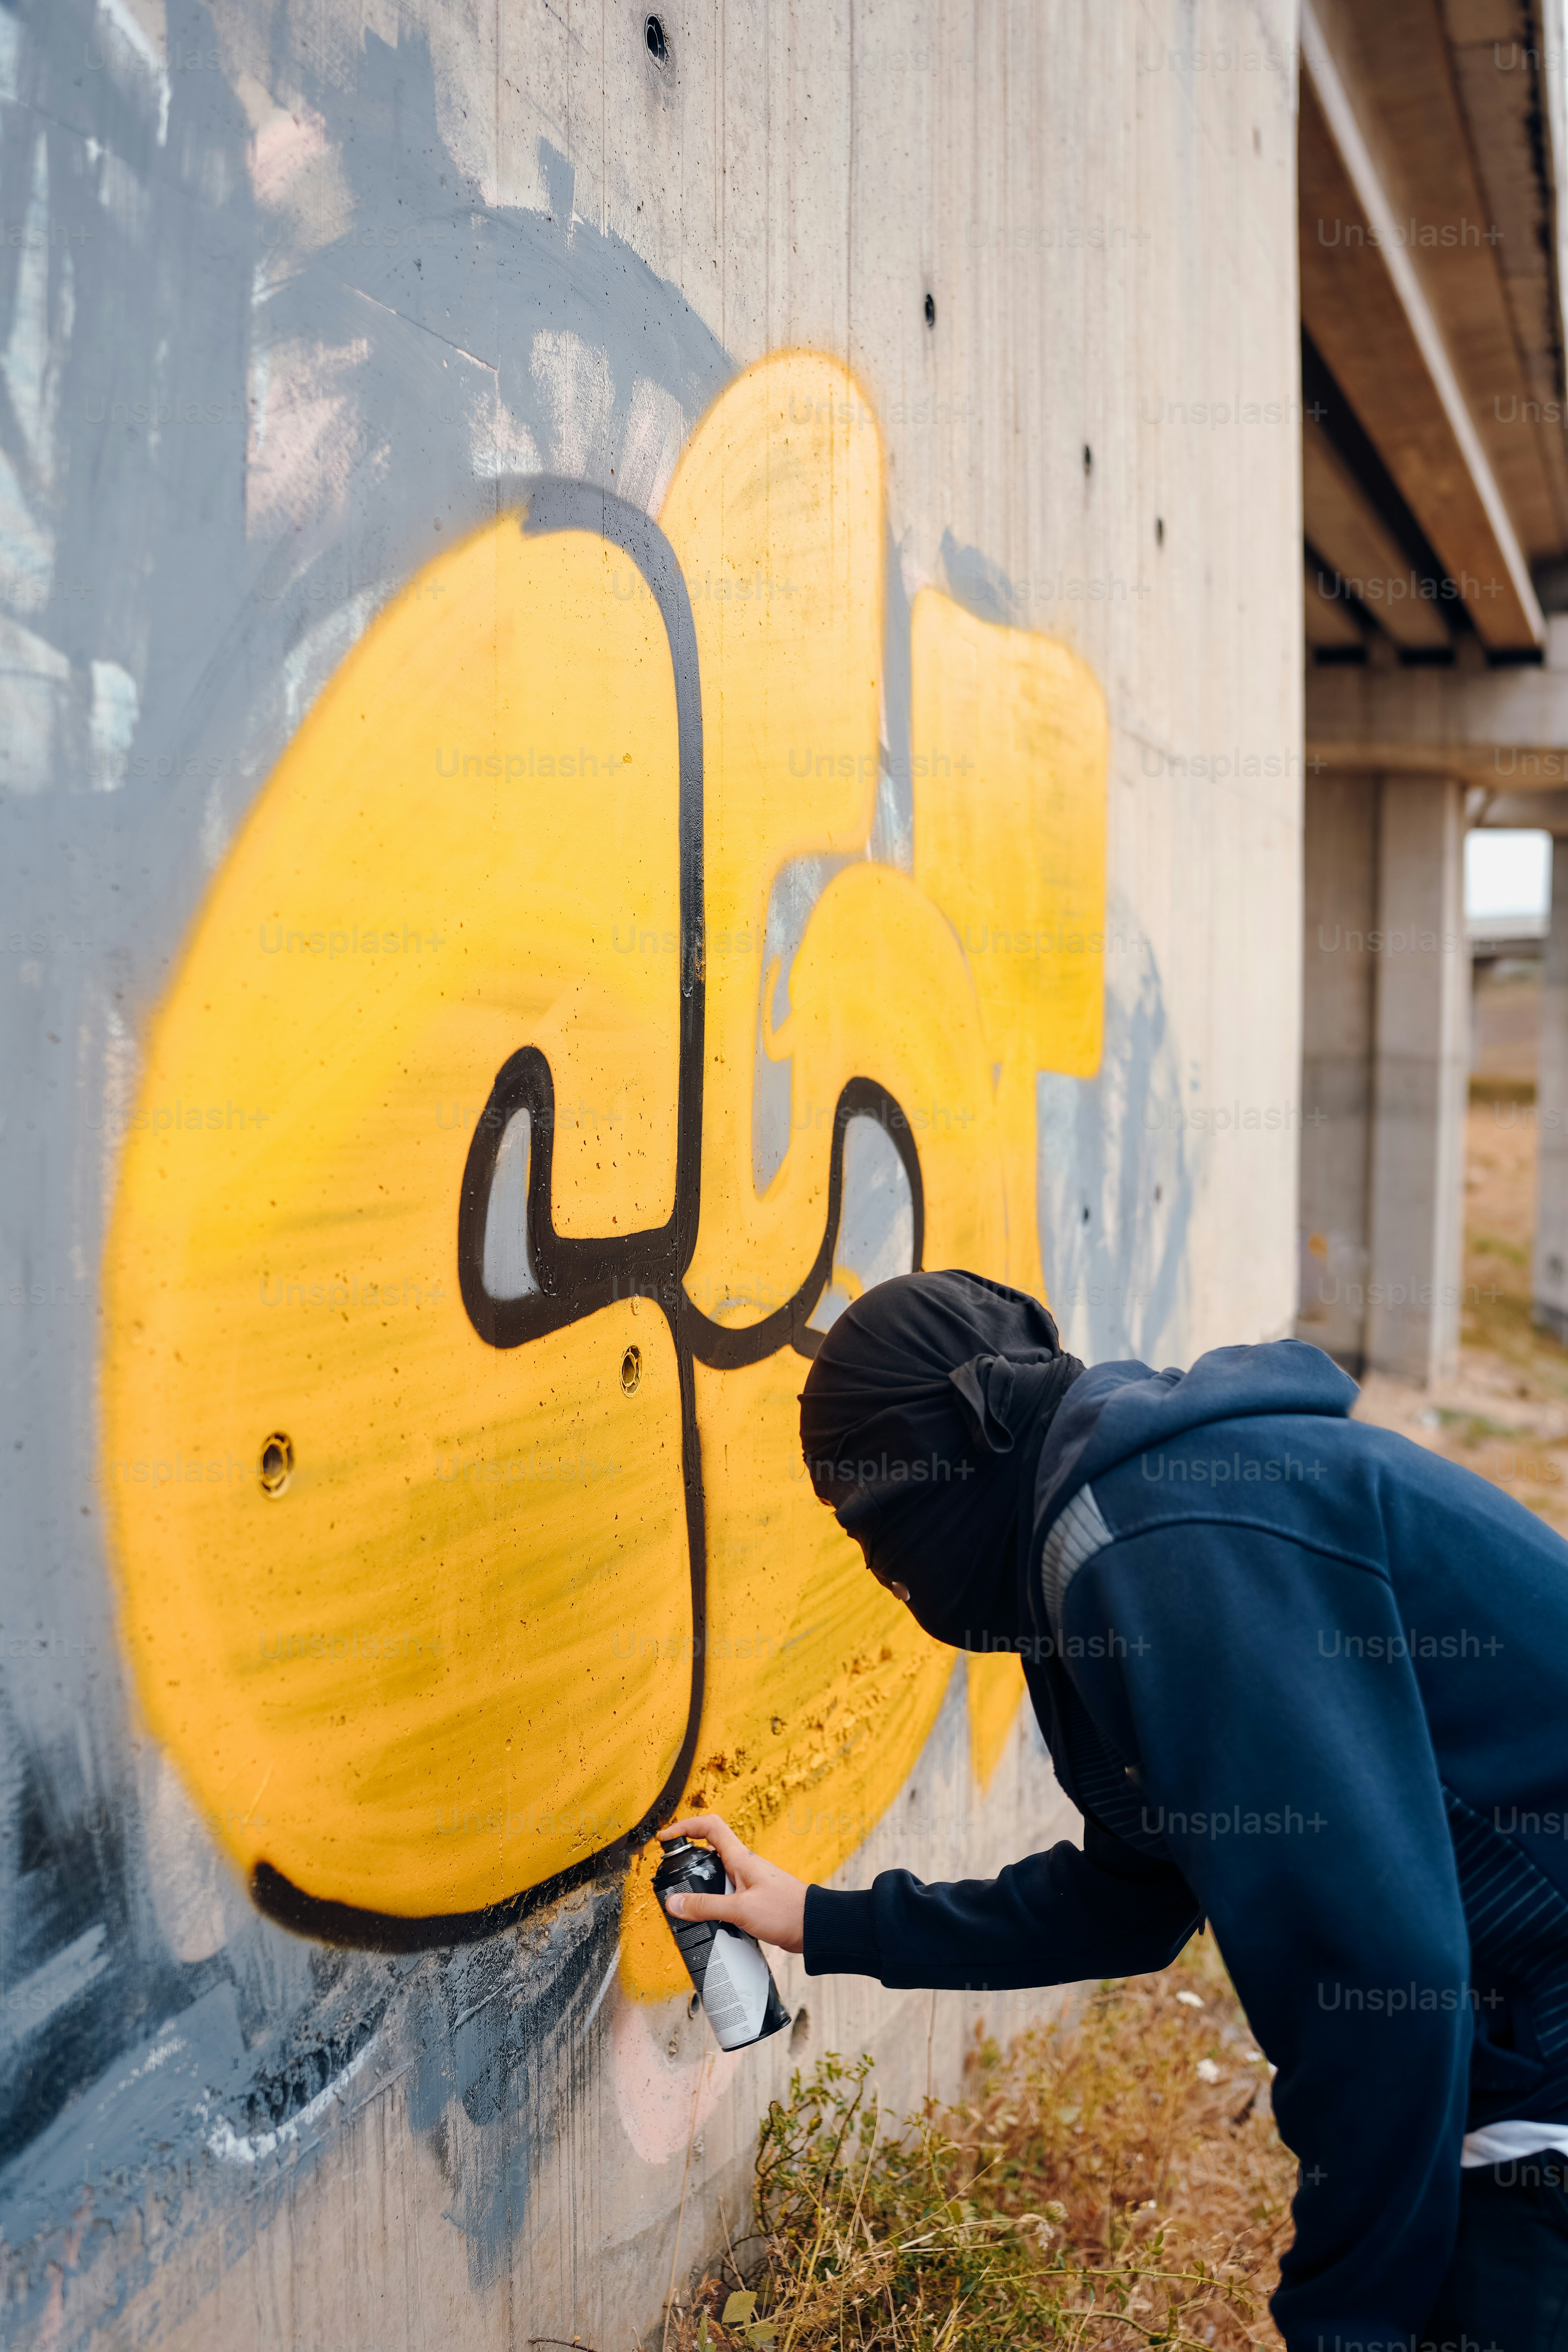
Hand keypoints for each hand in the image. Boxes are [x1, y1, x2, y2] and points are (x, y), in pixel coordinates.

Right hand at [658, 1813, 807, 1953]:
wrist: (813, 1927)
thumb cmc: (785, 1912)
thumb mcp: (740, 1909)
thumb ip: (706, 1906)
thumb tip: (675, 1902)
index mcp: (740, 1858)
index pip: (710, 1827)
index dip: (686, 1826)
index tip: (666, 1838)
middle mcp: (743, 1866)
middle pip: (709, 1851)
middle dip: (687, 1860)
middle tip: (670, 1874)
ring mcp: (748, 1882)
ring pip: (716, 1876)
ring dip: (700, 1886)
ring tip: (686, 1904)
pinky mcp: (752, 1900)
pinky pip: (726, 1895)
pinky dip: (713, 1903)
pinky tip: (710, 1920)